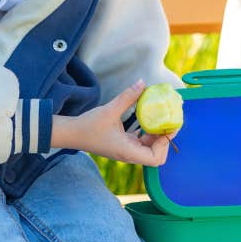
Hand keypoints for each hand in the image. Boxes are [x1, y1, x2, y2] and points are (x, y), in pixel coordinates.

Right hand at [51, 81, 172, 166]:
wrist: (72, 134)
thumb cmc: (89, 125)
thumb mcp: (110, 109)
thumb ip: (128, 97)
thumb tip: (143, 83)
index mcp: (128, 152)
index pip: (156, 158)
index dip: (165, 143)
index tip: (168, 126)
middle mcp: (129, 155)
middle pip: (156, 155)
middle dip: (164, 139)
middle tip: (168, 120)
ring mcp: (127, 151)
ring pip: (150, 149)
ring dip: (157, 135)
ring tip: (161, 117)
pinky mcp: (123, 145)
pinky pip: (142, 142)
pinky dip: (148, 132)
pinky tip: (148, 118)